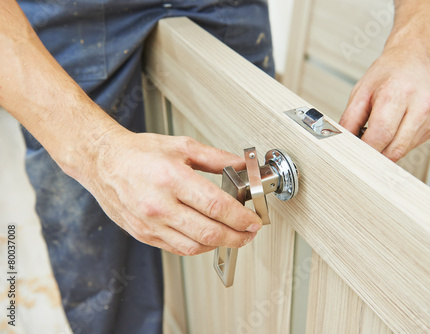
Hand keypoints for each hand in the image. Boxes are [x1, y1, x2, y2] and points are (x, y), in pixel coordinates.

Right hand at [81, 130, 261, 255]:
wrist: (103, 162)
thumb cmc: (139, 152)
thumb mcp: (182, 146)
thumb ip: (216, 158)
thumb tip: (242, 166)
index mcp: (171, 179)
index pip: (216, 206)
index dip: (241, 217)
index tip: (254, 220)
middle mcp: (159, 205)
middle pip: (209, 232)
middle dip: (237, 236)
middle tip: (250, 233)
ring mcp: (150, 224)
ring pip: (194, 246)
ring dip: (220, 244)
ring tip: (233, 236)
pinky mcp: (143, 234)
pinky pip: (177, 248)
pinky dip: (198, 247)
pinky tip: (208, 238)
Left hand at [339, 47, 429, 161]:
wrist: (414, 59)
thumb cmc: (388, 73)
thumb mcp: (361, 91)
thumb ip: (350, 119)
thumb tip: (343, 141)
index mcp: (398, 93)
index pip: (381, 134)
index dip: (365, 148)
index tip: (354, 152)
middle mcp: (420, 105)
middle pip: (394, 148)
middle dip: (374, 154)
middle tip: (361, 150)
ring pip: (403, 151)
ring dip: (385, 150)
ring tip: (377, 135)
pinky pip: (411, 146)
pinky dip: (397, 144)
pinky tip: (393, 129)